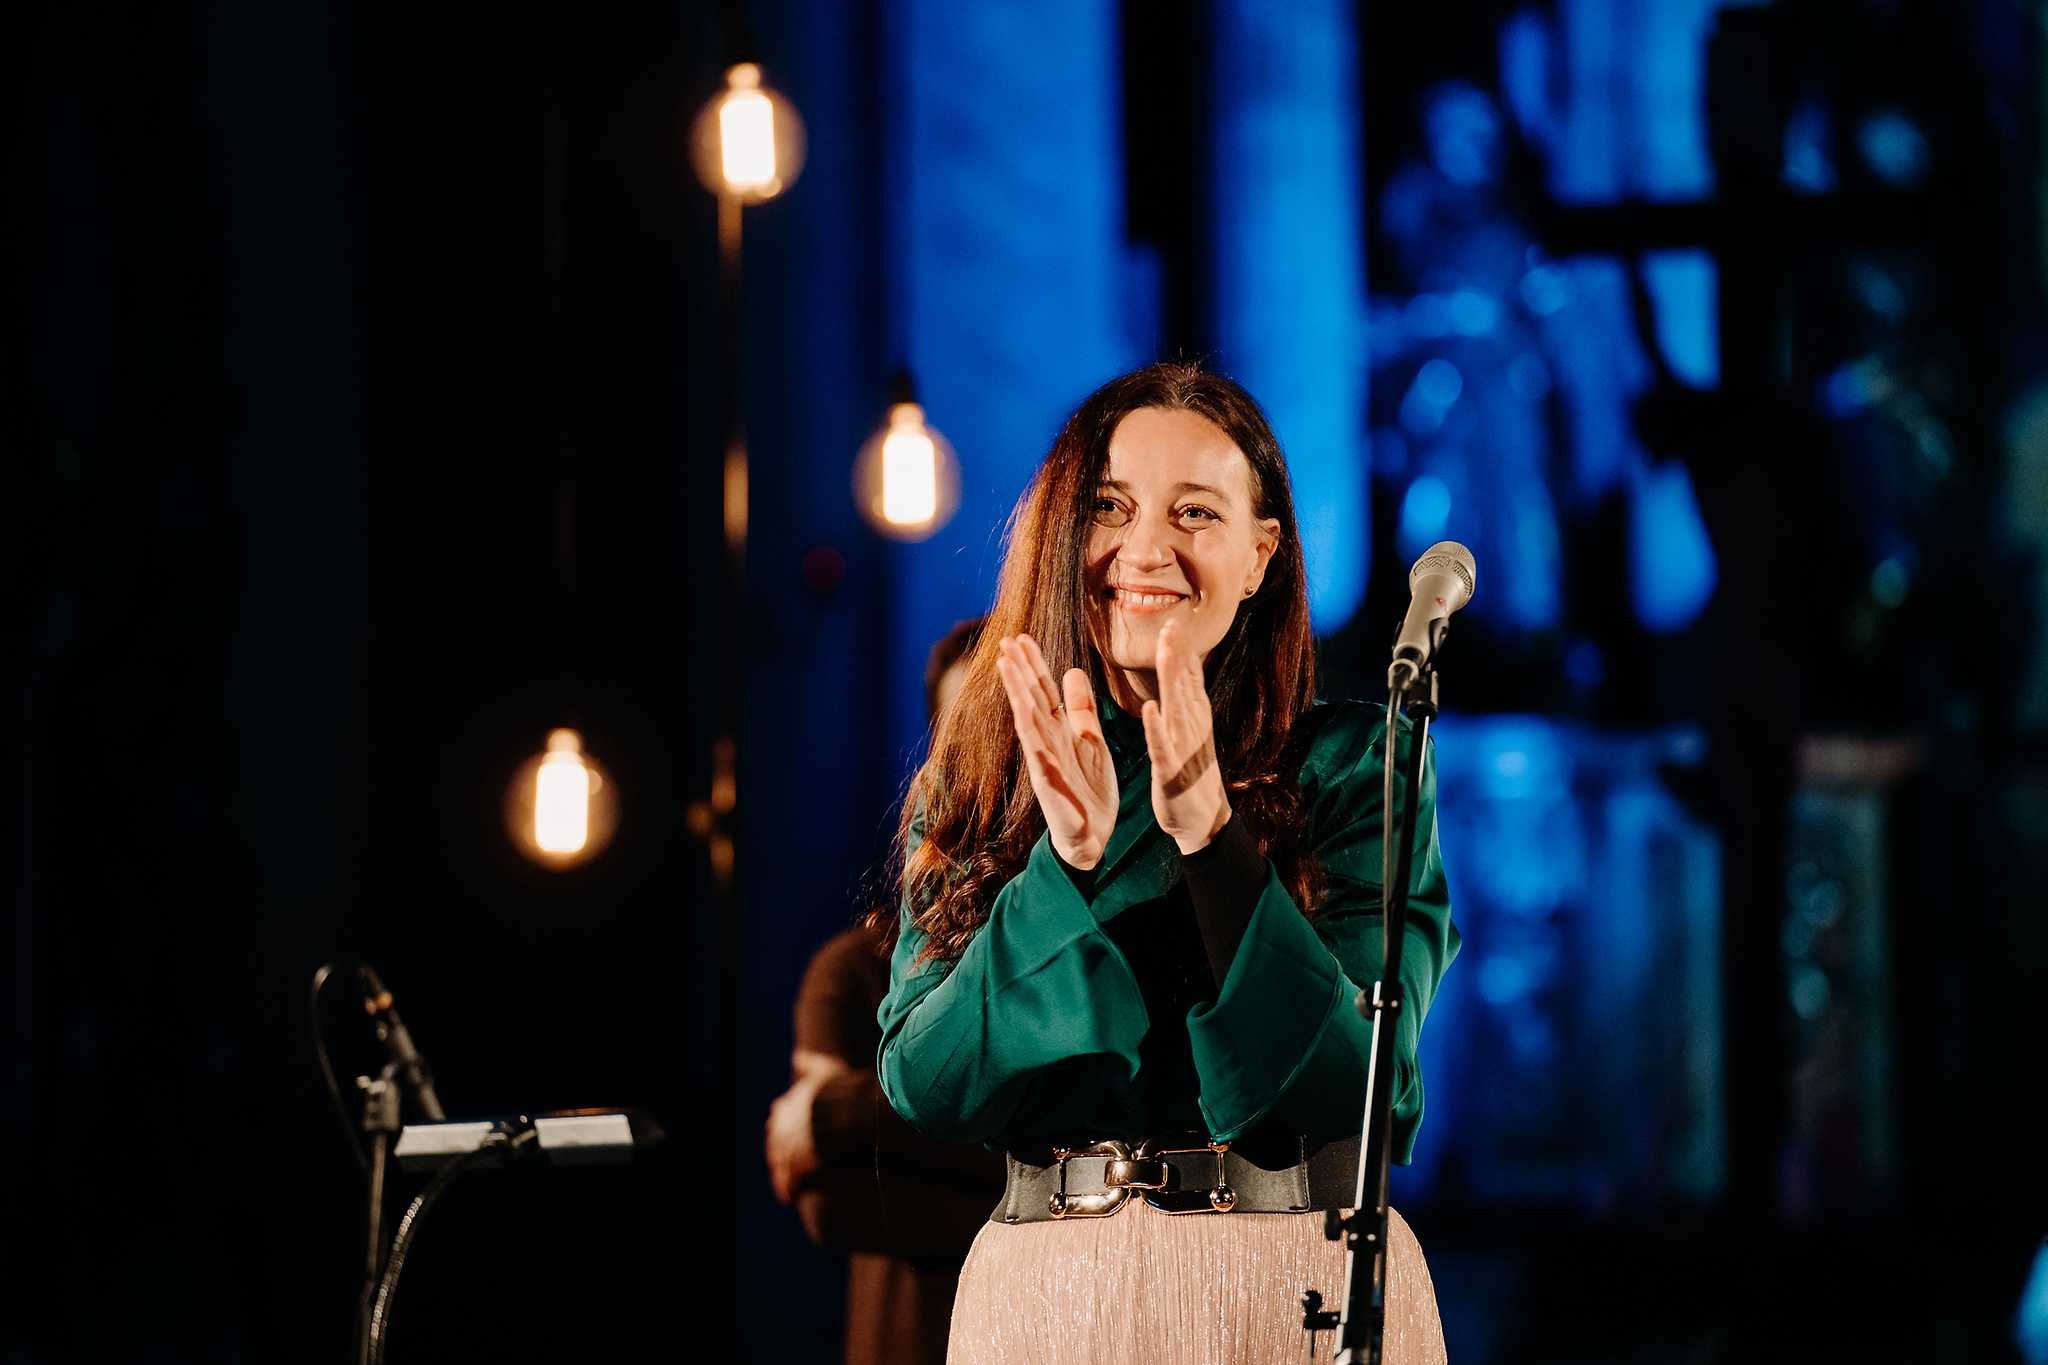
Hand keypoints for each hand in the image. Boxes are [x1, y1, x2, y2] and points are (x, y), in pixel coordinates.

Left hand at [763, 1050, 846, 1203]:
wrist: (861, 1111)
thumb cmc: (849, 1089)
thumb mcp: (826, 1070)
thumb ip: (810, 1064)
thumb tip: (797, 1056)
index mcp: (790, 1103)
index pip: (778, 1120)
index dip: (782, 1131)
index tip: (788, 1139)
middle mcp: (786, 1125)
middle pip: (777, 1145)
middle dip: (779, 1157)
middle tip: (782, 1168)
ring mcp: (793, 1145)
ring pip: (781, 1165)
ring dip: (782, 1178)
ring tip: (785, 1190)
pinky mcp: (802, 1164)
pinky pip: (790, 1181)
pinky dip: (789, 1190)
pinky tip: (790, 1197)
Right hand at [995, 633, 1118, 869]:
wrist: (1094, 835)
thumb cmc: (1089, 789)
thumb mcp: (1091, 739)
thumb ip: (1081, 709)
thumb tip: (1072, 671)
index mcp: (1059, 731)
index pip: (1043, 691)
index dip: (1033, 664)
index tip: (1021, 638)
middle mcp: (1047, 742)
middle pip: (1031, 699)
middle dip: (1019, 669)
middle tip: (1005, 640)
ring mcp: (1045, 762)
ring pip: (1029, 720)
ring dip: (1017, 692)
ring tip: (1006, 665)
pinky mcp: (1049, 784)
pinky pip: (1039, 756)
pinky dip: (1032, 735)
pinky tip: (1023, 712)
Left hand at [1140, 620, 1229, 853]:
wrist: (1204, 821)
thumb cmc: (1194, 775)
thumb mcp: (1193, 733)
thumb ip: (1188, 701)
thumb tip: (1183, 669)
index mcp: (1195, 720)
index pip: (1189, 680)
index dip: (1182, 651)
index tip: (1174, 622)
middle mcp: (1193, 729)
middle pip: (1184, 685)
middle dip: (1177, 654)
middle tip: (1172, 625)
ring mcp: (1184, 748)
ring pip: (1176, 707)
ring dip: (1171, 678)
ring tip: (1165, 650)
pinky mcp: (1171, 771)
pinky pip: (1162, 746)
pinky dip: (1156, 727)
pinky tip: (1150, 708)